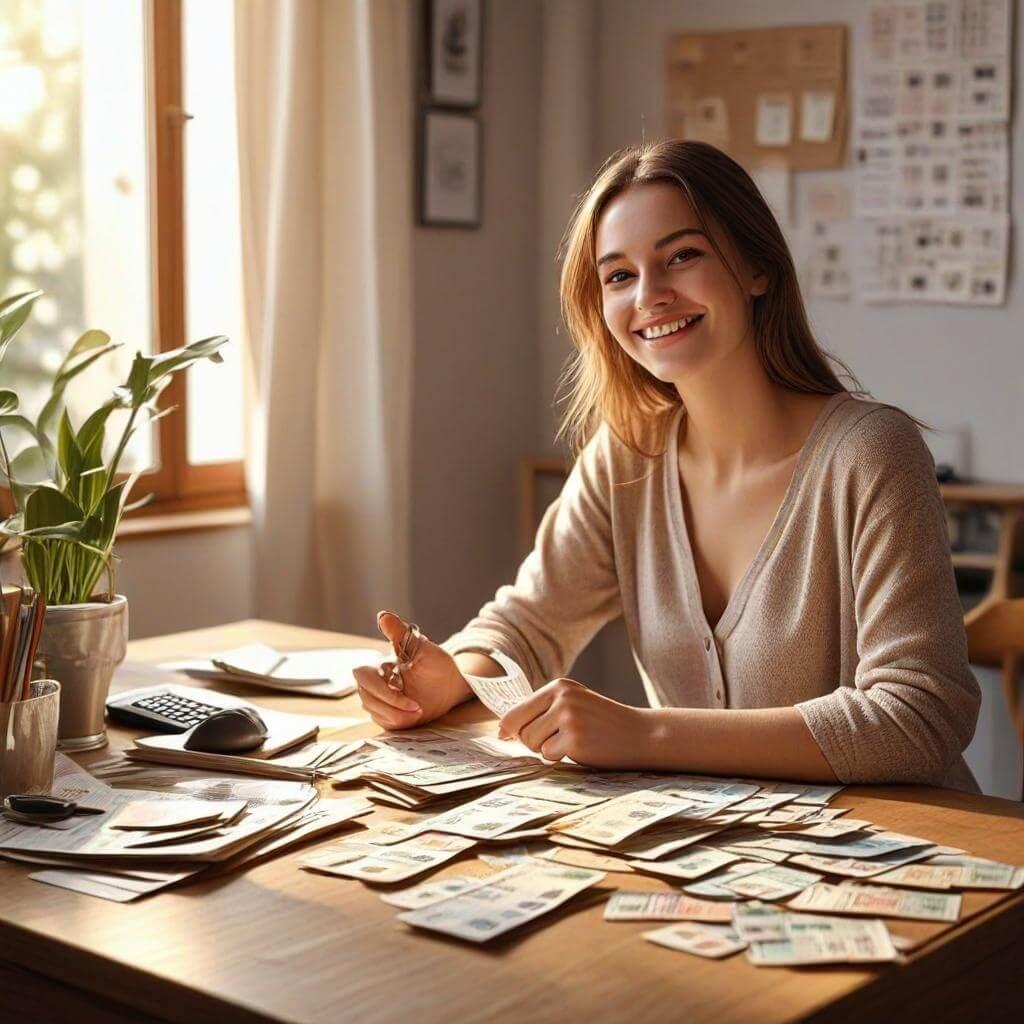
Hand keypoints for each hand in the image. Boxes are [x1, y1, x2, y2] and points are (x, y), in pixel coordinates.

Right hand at [353, 610, 470, 730]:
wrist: (451, 686)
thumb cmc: (437, 664)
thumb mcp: (422, 647)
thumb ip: (400, 633)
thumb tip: (383, 615)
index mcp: (380, 666)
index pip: (363, 676)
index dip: (379, 686)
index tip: (401, 688)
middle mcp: (376, 683)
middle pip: (366, 696)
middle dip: (390, 704)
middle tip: (415, 706)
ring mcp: (381, 701)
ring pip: (374, 711)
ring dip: (396, 714)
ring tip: (418, 711)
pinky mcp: (388, 716)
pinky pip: (383, 722)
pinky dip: (398, 721)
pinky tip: (414, 716)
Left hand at [498, 677, 651, 767]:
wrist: (641, 733)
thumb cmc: (602, 723)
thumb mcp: (573, 704)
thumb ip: (542, 710)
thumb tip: (502, 729)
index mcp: (558, 685)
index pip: (515, 711)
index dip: (509, 729)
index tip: (507, 737)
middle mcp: (561, 697)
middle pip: (520, 730)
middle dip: (533, 741)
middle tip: (558, 739)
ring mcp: (568, 716)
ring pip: (532, 743)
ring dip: (547, 749)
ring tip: (572, 741)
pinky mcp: (575, 738)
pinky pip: (549, 755)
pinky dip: (561, 758)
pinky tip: (582, 748)